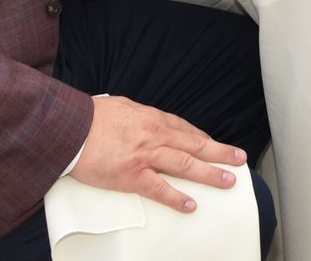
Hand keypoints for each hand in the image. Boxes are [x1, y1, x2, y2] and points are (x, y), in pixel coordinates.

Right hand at [72, 94, 246, 212]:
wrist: (71, 127)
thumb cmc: (93, 117)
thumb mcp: (124, 107)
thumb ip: (138, 116)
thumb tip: (144, 119)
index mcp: (153, 118)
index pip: (187, 130)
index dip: (205, 140)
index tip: (216, 146)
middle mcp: (155, 136)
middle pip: (195, 145)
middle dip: (220, 152)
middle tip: (239, 159)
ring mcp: (145, 156)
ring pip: (185, 165)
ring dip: (210, 173)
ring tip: (228, 180)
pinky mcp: (131, 175)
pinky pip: (159, 189)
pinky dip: (176, 197)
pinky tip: (191, 204)